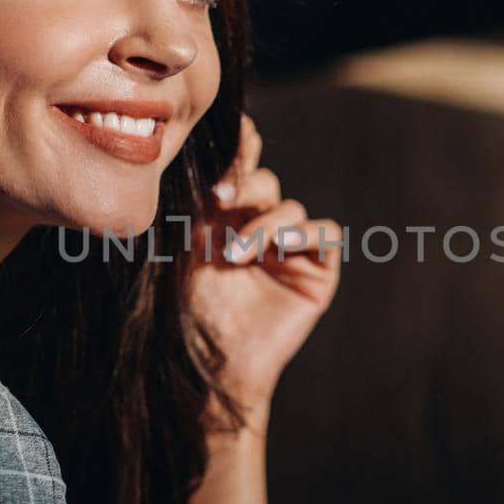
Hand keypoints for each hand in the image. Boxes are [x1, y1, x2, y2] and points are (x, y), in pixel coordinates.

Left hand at [184, 113, 342, 423]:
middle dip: (244, 182)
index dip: (237, 144)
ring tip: (235, 253)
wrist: (208, 368)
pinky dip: (302, 234)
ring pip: (289, 207)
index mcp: (220, 214)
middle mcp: (256, 224)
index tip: (226, 134)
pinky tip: (277, 247)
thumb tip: (187, 148)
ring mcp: (288, 246)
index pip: (236, 166)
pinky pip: (322, 234)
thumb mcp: (180, 250)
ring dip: (264, 222)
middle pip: (262, 180)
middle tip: (220, 194)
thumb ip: (190, 203)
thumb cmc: (184, 314)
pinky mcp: (316, 269)